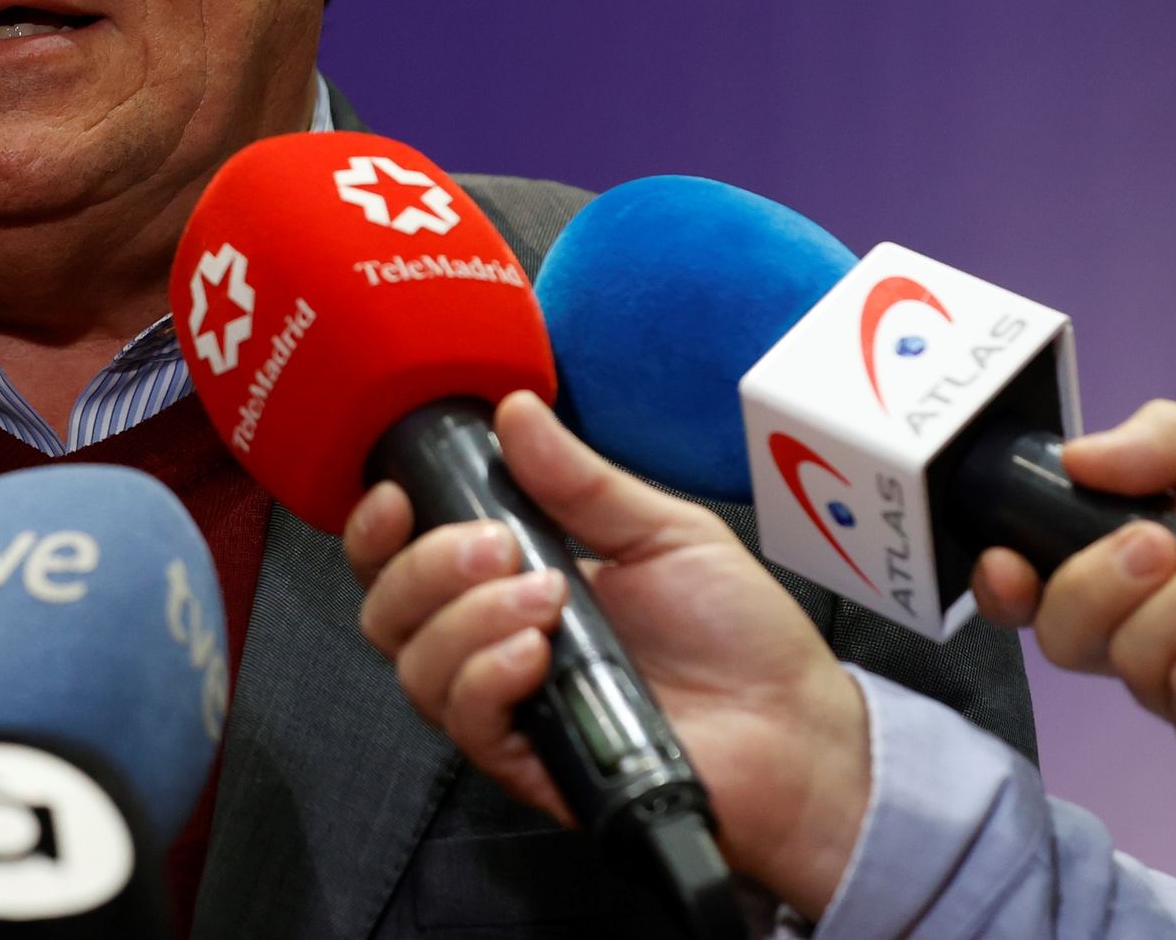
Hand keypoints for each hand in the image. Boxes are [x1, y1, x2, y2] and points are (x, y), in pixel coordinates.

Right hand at [344, 391, 870, 920]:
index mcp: (513, 581)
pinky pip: (465, 719)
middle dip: (424, 565)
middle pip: (389, 610)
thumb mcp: (663, 532)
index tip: (398, 494)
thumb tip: (516, 411)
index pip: (404, 558)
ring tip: (545, 601)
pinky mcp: (529, 762)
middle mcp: (492, 643)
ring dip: (466, 618)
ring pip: (414, 664)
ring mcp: (507, 703)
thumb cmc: (740, 638)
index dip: (378, 528)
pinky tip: (535, 655)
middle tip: (496, 546)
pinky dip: (486, 676)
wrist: (797, 731)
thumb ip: (582, 482)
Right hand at [973, 399, 1175, 752]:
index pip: (1032, 599)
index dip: (1003, 589)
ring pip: (1138, 674)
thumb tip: (1079, 457)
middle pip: (1067, 640)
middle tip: (1159, 544)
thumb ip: (1161, 439)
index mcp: (1133, 575)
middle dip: (1098, 584)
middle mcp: (1149, 640)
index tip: (1009, 562)